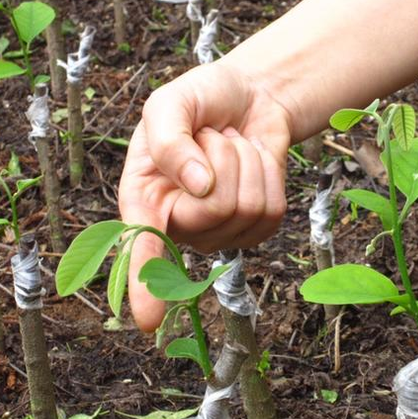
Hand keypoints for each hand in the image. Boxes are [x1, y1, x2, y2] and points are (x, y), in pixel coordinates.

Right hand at [119, 62, 290, 330]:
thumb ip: (169, 142)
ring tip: (229, 145)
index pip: (143, 249)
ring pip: (249, 207)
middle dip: (221, 156)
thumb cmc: (199, 100)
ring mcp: (223, 231)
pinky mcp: (258, 227)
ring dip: (245, 159)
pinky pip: (274, 209)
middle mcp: (181, 225)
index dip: (144, 285)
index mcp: (145, 199)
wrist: (247, 97)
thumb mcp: (168, 104)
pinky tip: (251, 159)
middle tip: (209, 137)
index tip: (147, 321)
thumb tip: (200, 190)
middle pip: (216, 210)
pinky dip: (268, 171)